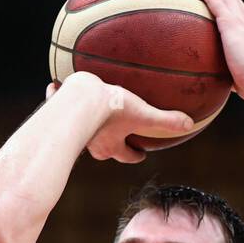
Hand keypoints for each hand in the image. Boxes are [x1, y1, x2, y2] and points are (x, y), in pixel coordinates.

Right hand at [46, 76, 193, 163]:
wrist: (78, 100)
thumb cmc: (111, 110)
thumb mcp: (143, 113)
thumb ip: (165, 121)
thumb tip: (189, 124)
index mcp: (111, 144)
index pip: (126, 155)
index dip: (134, 155)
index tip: (141, 154)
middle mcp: (91, 141)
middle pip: (102, 147)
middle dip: (108, 143)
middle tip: (115, 135)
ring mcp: (73, 129)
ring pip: (79, 129)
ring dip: (83, 123)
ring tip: (83, 111)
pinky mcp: (58, 110)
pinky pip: (57, 104)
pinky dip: (56, 97)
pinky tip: (53, 87)